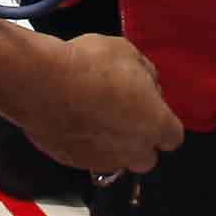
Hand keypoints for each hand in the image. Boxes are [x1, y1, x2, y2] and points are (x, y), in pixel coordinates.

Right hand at [16, 33, 181, 179]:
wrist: (42, 84)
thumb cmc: (88, 66)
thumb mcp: (128, 53)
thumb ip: (145, 74)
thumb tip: (147, 83)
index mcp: (155, 124)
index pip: (173, 137)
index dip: (162, 122)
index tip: (151, 107)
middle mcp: (132, 150)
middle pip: (146, 157)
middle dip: (139, 140)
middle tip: (124, 114)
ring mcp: (102, 160)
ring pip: (116, 160)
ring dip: (112, 145)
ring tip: (95, 117)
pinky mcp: (74, 162)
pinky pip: (87, 157)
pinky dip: (85, 144)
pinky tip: (74, 121)